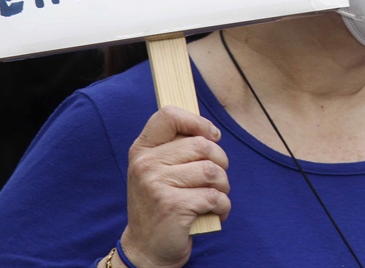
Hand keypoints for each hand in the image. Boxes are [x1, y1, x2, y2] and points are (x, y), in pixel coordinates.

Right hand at [120, 106, 230, 267]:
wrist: (146, 249)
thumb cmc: (159, 206)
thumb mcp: (155, 171)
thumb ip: (175, 149)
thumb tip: (210, 131)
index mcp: (142, 150)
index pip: (169, 115)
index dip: (197, 122)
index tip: (211, 136)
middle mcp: (146, 165)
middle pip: (202, 145)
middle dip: (220, 161)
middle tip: (216, 178)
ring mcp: (158, 185)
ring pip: (213, 171)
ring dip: (223, 186)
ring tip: (215, 197)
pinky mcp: (174, 207)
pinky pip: (215, 196)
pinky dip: (223, 206)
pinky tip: (214, 212)